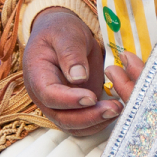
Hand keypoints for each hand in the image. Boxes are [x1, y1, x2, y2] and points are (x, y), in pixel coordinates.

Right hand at [23, 8, 117, 135]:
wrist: (62, 35)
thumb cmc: (61, 31)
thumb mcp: (65, 33)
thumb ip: (70, 53)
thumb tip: (78, 77)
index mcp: (37, 75)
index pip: (49, 95)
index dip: (70, 100)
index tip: (91, 96)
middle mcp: (45, 96)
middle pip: (62, 117)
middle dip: (88, 117)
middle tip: (113, 108)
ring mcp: (59, 105)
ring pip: (73, 126)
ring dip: (96, 122)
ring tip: (118, 109)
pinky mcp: (73, 108)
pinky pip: (83, 124)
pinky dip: (98, 122)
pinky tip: (116, 111)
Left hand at [99, 42, 156, 137]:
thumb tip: (152, 54)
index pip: (150, 89)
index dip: (132, 73)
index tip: (123, 57)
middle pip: (145, 105)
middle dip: (125, 87)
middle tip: (112, 70)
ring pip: (153, 113)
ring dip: (135, 96)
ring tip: (120, 79)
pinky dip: (150, 104)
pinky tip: (142, 92)